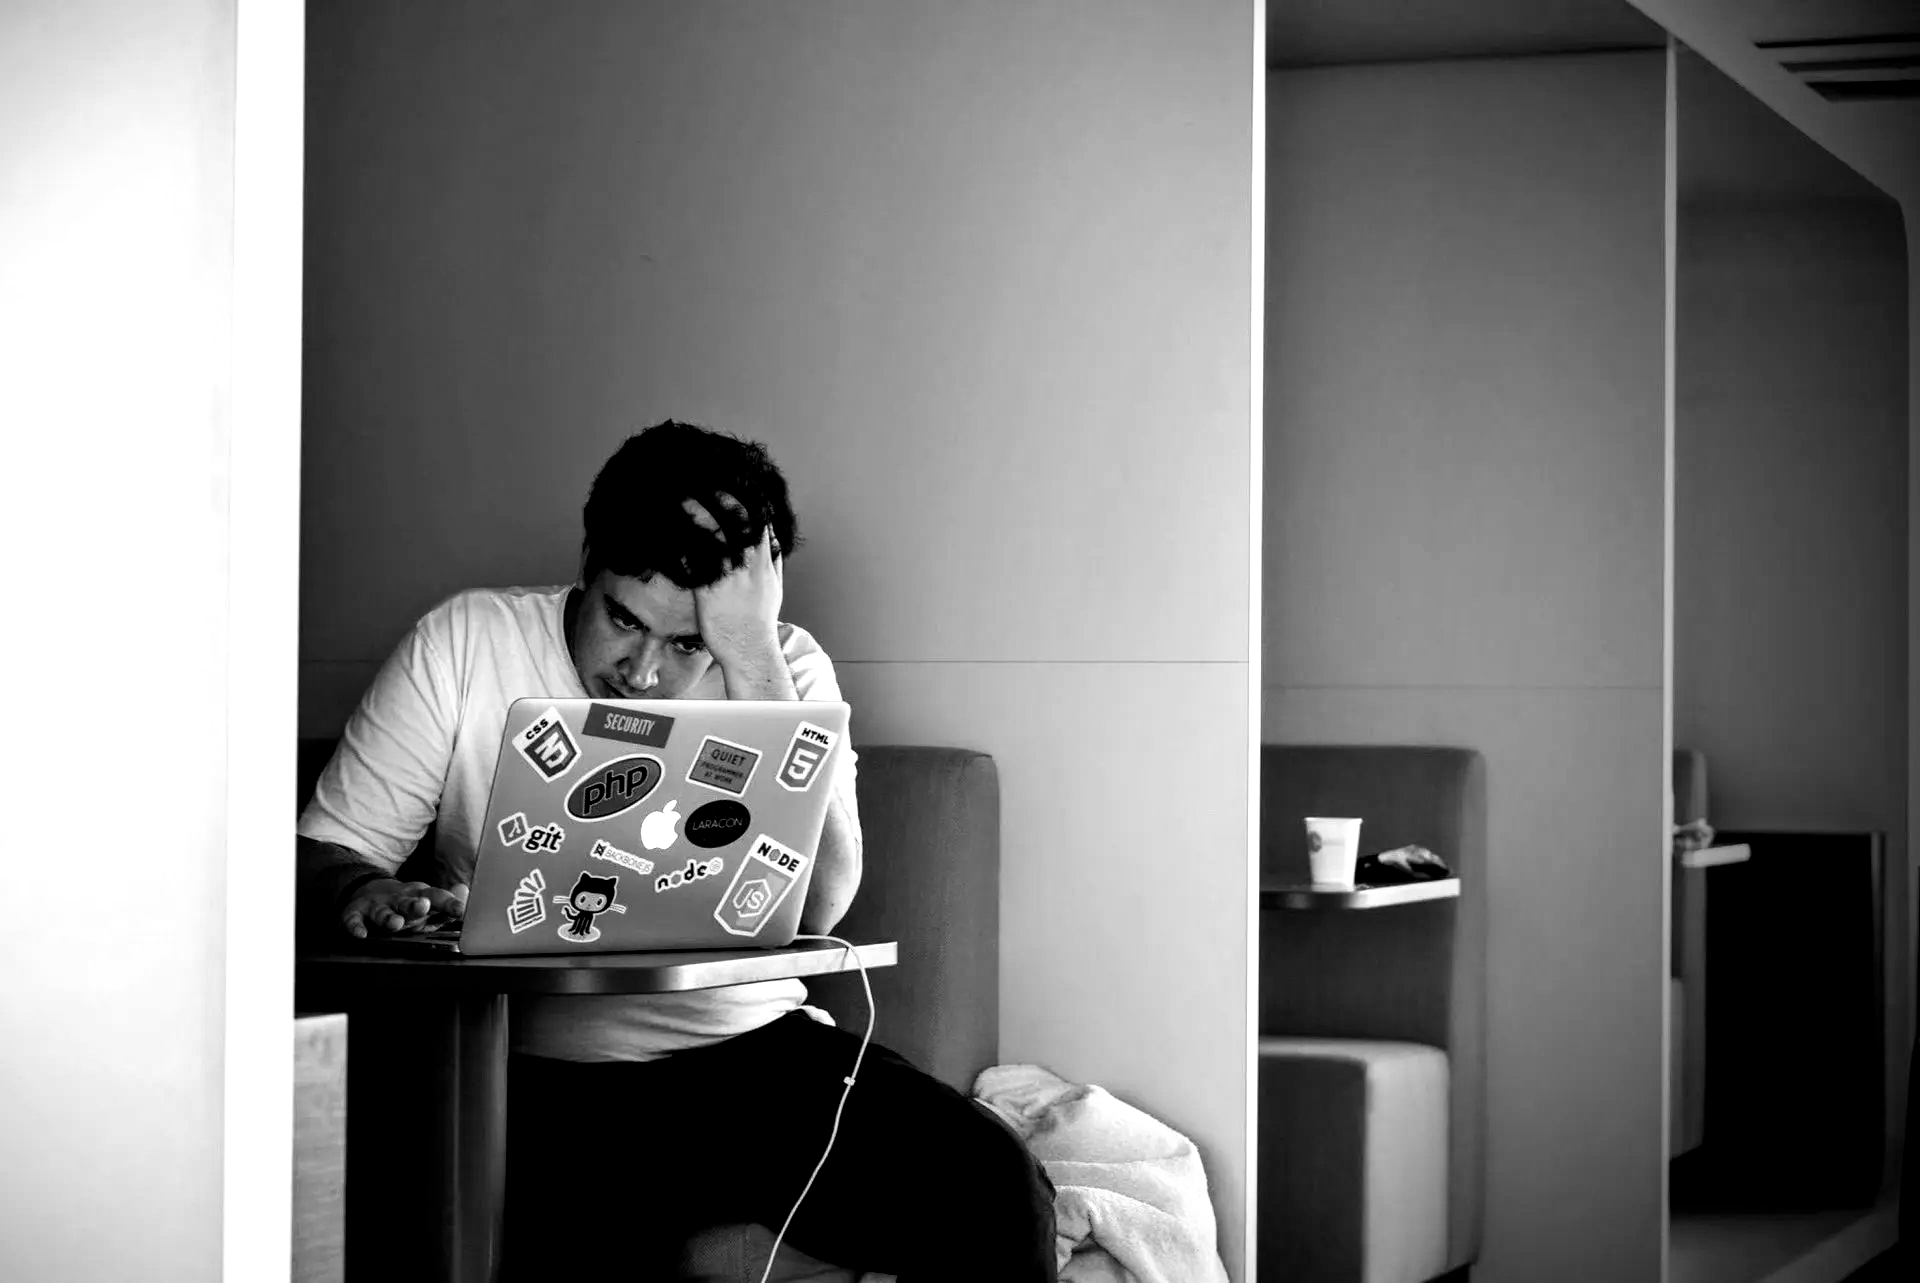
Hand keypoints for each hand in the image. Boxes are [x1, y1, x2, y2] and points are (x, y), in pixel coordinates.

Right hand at [341, 878, 469, 939]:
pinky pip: (353, 920)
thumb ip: (447, 901)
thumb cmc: (406, 904)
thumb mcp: (428, 902)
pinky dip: (355, 926)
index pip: (436, 897)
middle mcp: (398, 899)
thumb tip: (466, 891)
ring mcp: (376, 906)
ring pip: (382, 912)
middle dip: (415, 906)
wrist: (369, 893)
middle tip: (423, 907)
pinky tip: (360, 934)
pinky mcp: (355, 913)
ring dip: (388, 918)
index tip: (460, 911)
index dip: (448, 903)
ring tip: (395, 924)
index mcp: (419, 896)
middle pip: (407, 902)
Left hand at [685, 500, 783, 667]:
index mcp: (764, 563)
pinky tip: (672, 535)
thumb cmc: (760, 620)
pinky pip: (695, 565)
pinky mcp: (708, 593)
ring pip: (713, 540)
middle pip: (734, 525)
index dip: (743, 502)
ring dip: (697, 518)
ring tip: (681, 500)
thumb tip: (772, 537)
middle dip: (718, 502)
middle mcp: (747, 568)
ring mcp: (728, 580)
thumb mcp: (774, 586)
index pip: (757, 523)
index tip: (728, 485)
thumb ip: (773, 559)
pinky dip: (684, 548)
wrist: (750, 650)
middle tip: (699, 484)